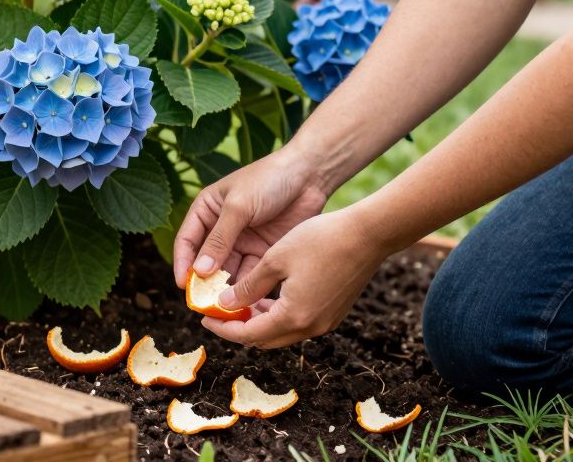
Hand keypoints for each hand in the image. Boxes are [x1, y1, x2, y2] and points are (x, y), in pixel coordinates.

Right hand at [173, 146, 330, 288]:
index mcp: (208, 210)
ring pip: (229, 270)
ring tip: (224, 305)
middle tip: (203, 303)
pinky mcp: (264, 250)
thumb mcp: (238, 207)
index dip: (182, 263)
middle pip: (207, 260)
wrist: (309, 175)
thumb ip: (219, 240)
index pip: (187, 240)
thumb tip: (199, 271)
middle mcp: (222, 228)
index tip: (182, 285)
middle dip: (204, 282)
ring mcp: (244, 240)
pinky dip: (247, 287)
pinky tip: (246, 300)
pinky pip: (251, 273)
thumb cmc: (268, 180)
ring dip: (225, 287)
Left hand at [199, 209, 387, 348]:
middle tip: (219, 311)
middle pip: (265, 339)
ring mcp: (325, 322)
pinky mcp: (334, 313)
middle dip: (238, 327)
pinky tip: (268, 295)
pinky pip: (298, 323)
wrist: (368, 234)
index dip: (223, 328)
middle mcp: (310, 328)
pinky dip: (278, 315)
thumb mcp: (275, 259)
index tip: (204, 317)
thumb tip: (226, 304)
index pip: (248, 334)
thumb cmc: (320, 240)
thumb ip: (249, 286)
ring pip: (282, 332)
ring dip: (259, 321)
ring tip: (239, 300)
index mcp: (293, 316)